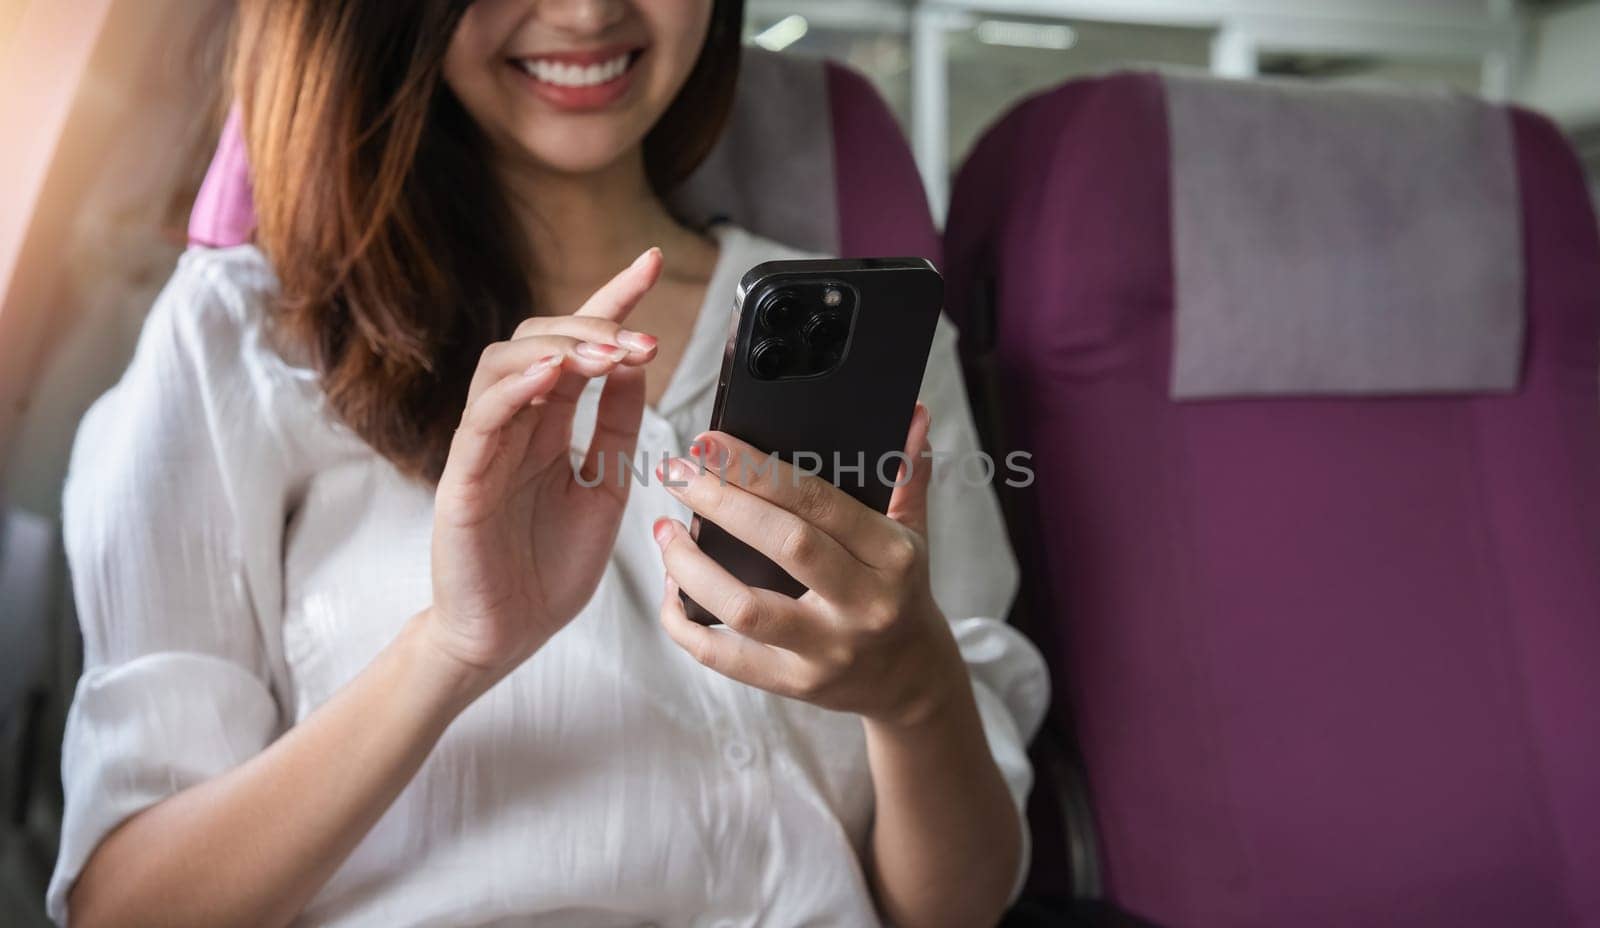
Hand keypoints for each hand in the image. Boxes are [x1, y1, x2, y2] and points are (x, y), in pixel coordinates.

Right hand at [424, 248, 662, 686]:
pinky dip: (515, 386)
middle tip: (642, 338)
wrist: (505, 638)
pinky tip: (551, 375)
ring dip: (559, 348)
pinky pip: (482, 417)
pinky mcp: (461, 478)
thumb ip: (614, 429)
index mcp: (546, 425)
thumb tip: (637, 365)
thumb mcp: (603, 489)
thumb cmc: (546, 570)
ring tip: (606, 353)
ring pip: (504, 363)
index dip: (609, 299)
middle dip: (593, 326)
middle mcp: (512, 425)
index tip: (649, 262)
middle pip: (539, 339)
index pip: (576, 346)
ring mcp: (483, 447)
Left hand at [653, 404, 968, 726]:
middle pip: (784, 545)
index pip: (820, 502)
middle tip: (676, 471)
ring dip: (692, 565)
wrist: (912, 678)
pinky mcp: (794, 684)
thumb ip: (905, 474)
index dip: (759, 470)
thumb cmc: (901, 591)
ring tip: (664, 530)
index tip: (711, 443)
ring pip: (745, 608)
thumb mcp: (913, 533)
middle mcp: (864, 605)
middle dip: (720, 502)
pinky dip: (686, 624)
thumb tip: (911, 415)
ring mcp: (828, 651)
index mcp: (893, 557)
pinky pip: (725, 658)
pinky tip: (669, 588)